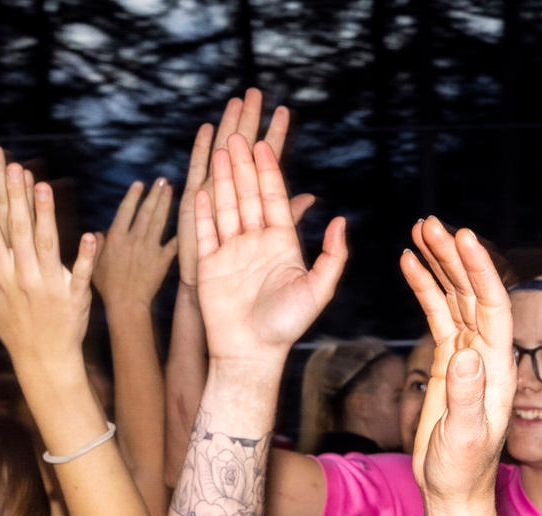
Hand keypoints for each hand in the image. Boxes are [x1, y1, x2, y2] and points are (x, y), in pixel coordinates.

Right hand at [0, 158, 97, 375]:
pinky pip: (82, 273)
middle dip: (14, 199)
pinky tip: (90, 234)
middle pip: (19, 232)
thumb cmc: (12, 328)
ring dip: (46, 215)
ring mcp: (51, 286)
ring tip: (42, 184)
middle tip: (11, 167)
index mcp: (1, 276)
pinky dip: (87, 256)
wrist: (44, 359)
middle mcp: (25, 277)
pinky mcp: (75, 295)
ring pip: (48, 245)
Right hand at [95, 178, 177, 311]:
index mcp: (116, 238)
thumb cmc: (107, 287)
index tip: (140, 184)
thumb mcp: (93, 265)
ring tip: (171, 189)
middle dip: (154, 193)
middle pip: (146, 211)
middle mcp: (134, 239)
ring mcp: (149, 249)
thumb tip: (98, 232)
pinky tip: (187, 220)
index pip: (126, 210)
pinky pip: (172, 243)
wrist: (127, 305)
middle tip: (162, 180)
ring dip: (165, 204)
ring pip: (159, 221)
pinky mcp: (162, 261)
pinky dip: (179, 232)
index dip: (133, 196)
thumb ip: (95, 245)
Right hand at [190, 136, 346, 371]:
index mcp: (281, 244)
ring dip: (223, 180)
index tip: (264, 144)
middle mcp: (256, 244)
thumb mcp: (318, 289)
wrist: (251, 354)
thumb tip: (340, 222)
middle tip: (238, 135)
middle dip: (243, 165)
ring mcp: (231, 253)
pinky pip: (204, 233)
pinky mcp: (209, 266)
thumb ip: (331, 256)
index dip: (269, 171)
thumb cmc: (286, 326)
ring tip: (219, 151)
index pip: (275, 199)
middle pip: (249, 195)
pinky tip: (201, 190)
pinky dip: (203, 212)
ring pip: (226, 207)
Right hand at [400, 217, 510, 508]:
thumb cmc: (462, 471)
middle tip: (431, 223)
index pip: (493, 306)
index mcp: (498, 367)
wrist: (452, 490)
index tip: (463, 239)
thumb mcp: (465, 438)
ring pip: (455, 298)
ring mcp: (467, 356)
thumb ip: (466, 396)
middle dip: (453, 256)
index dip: (480, 270)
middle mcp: (487, 354)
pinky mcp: (448, 362)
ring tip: (419, 229)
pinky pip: (438, 316)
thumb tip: (463, 353)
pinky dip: (425, 288)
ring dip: (439, 264)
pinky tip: (410, 264)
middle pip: (473, 293)